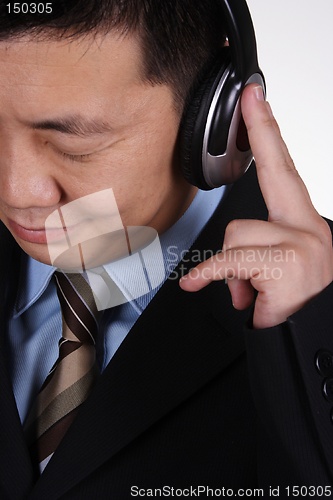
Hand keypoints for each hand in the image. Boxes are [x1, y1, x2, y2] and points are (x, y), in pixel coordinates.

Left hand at [180, 84, 332, 328]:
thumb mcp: (273, 276)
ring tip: (249, 290)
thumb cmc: (290, 306)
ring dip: (230, 265)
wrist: (310, 346)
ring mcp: (303, 244)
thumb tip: (233, 274)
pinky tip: (199, 284)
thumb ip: (252, 258)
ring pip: (237, 231)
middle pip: (274, 175)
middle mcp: (311, 228)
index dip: (270, 132)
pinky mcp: (287, 262)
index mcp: (304, 226)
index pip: (284, 170)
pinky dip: (210, 273)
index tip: (258, 99)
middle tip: (254, 96)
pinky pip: (230, 259)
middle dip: (263, 131)